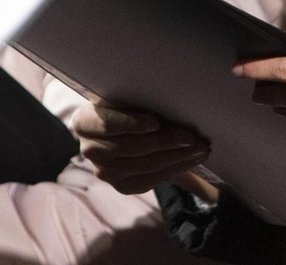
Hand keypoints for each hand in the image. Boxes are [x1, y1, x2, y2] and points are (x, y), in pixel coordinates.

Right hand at [73, 103, 210, 195]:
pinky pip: (152, 180)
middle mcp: (90, 150)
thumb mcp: (124, 99)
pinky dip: (176, 169)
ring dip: (178, 157)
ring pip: (146, 165)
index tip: (156, 122)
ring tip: (201, 148)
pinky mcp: (121, 186)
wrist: (119, 132)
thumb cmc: (125, 108)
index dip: (132, 124)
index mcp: (85, 123)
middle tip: (192, 136)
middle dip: (167, 142)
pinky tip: (192, 160)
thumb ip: (138, 101)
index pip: (108, 124)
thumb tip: (171, 98)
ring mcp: (105, 172)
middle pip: (132, 148)